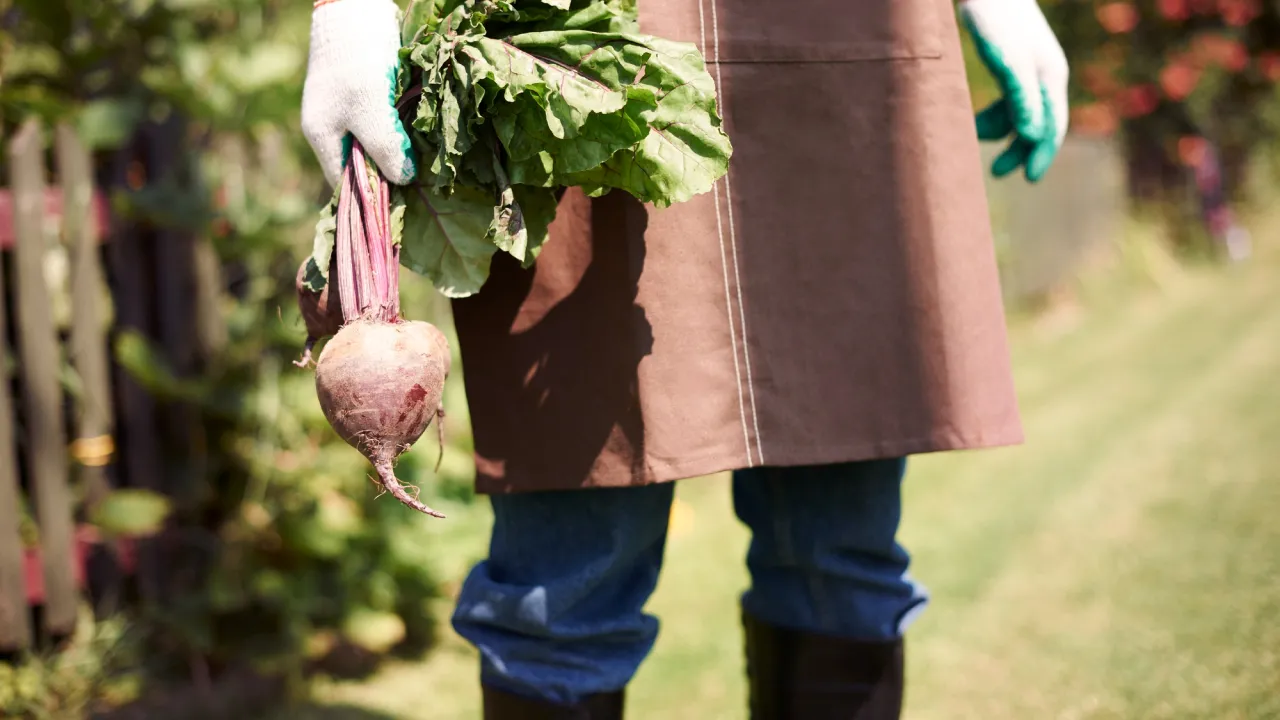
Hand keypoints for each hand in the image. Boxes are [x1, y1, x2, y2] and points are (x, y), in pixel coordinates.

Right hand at [302, 0, 415, 187]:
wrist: (356, 8)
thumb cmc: (358, 61)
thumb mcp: (373, 110)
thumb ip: (386, 148)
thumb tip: (404, 180)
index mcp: (323, 136)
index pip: (344, 183)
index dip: (371, 196)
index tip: (402, 204)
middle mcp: (333, 127)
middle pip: (362, 165)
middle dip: (389, 174)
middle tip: (421, 186)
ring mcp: (349, 110)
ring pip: (376, 144)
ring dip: (398, 153)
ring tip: (426, 166)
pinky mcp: (368, 94)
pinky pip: (385, 123)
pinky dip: (402, 131)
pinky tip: (423, 137)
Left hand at [960, 0, 1068, 182]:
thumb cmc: (996, 20)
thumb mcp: (1007, 63)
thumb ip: (1021, 100)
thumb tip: (1031, 138)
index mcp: (1049, 77)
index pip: (1052, 126)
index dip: (1041, 154)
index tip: (1030, 180)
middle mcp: (1045, 75)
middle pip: (1039, 123)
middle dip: (1020, 150)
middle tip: (996, 172)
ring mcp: (1030, 69)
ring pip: (1021, 112)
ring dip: (1002, 131)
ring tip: (975, 136)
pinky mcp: (1013, 63)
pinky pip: (1010, 100)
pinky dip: (996, 113)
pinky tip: (975, 120)